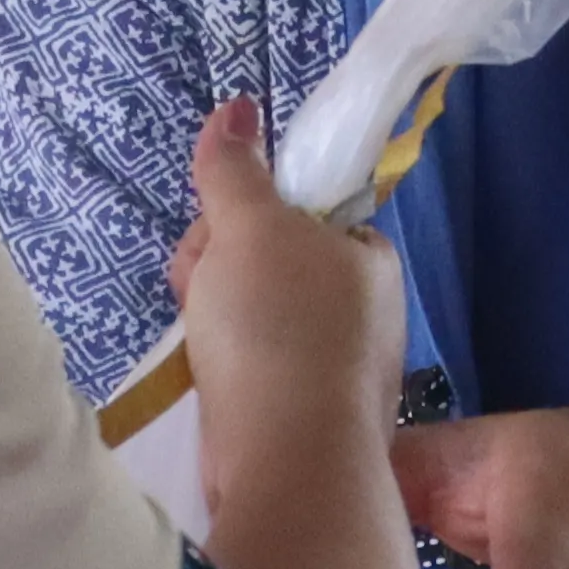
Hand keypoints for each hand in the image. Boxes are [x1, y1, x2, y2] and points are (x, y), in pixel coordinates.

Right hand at [162, 101, 398, 436]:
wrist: (287, 462)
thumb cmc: (278, 329)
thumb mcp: (249, 227)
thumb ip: (235, 168)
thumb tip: (236, 106)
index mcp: (368, 258)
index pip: (297, 211)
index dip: (245, 214)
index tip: (219, 231)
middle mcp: (360, 311)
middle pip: (265, 259)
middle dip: (217, 265)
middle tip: (201, 285)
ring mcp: (332, 368)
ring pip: (249, 314)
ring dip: (211, 314)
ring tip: (201, 335)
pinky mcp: (299, 416)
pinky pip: (247, 366)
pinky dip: (220, 365)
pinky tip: (206, 376)